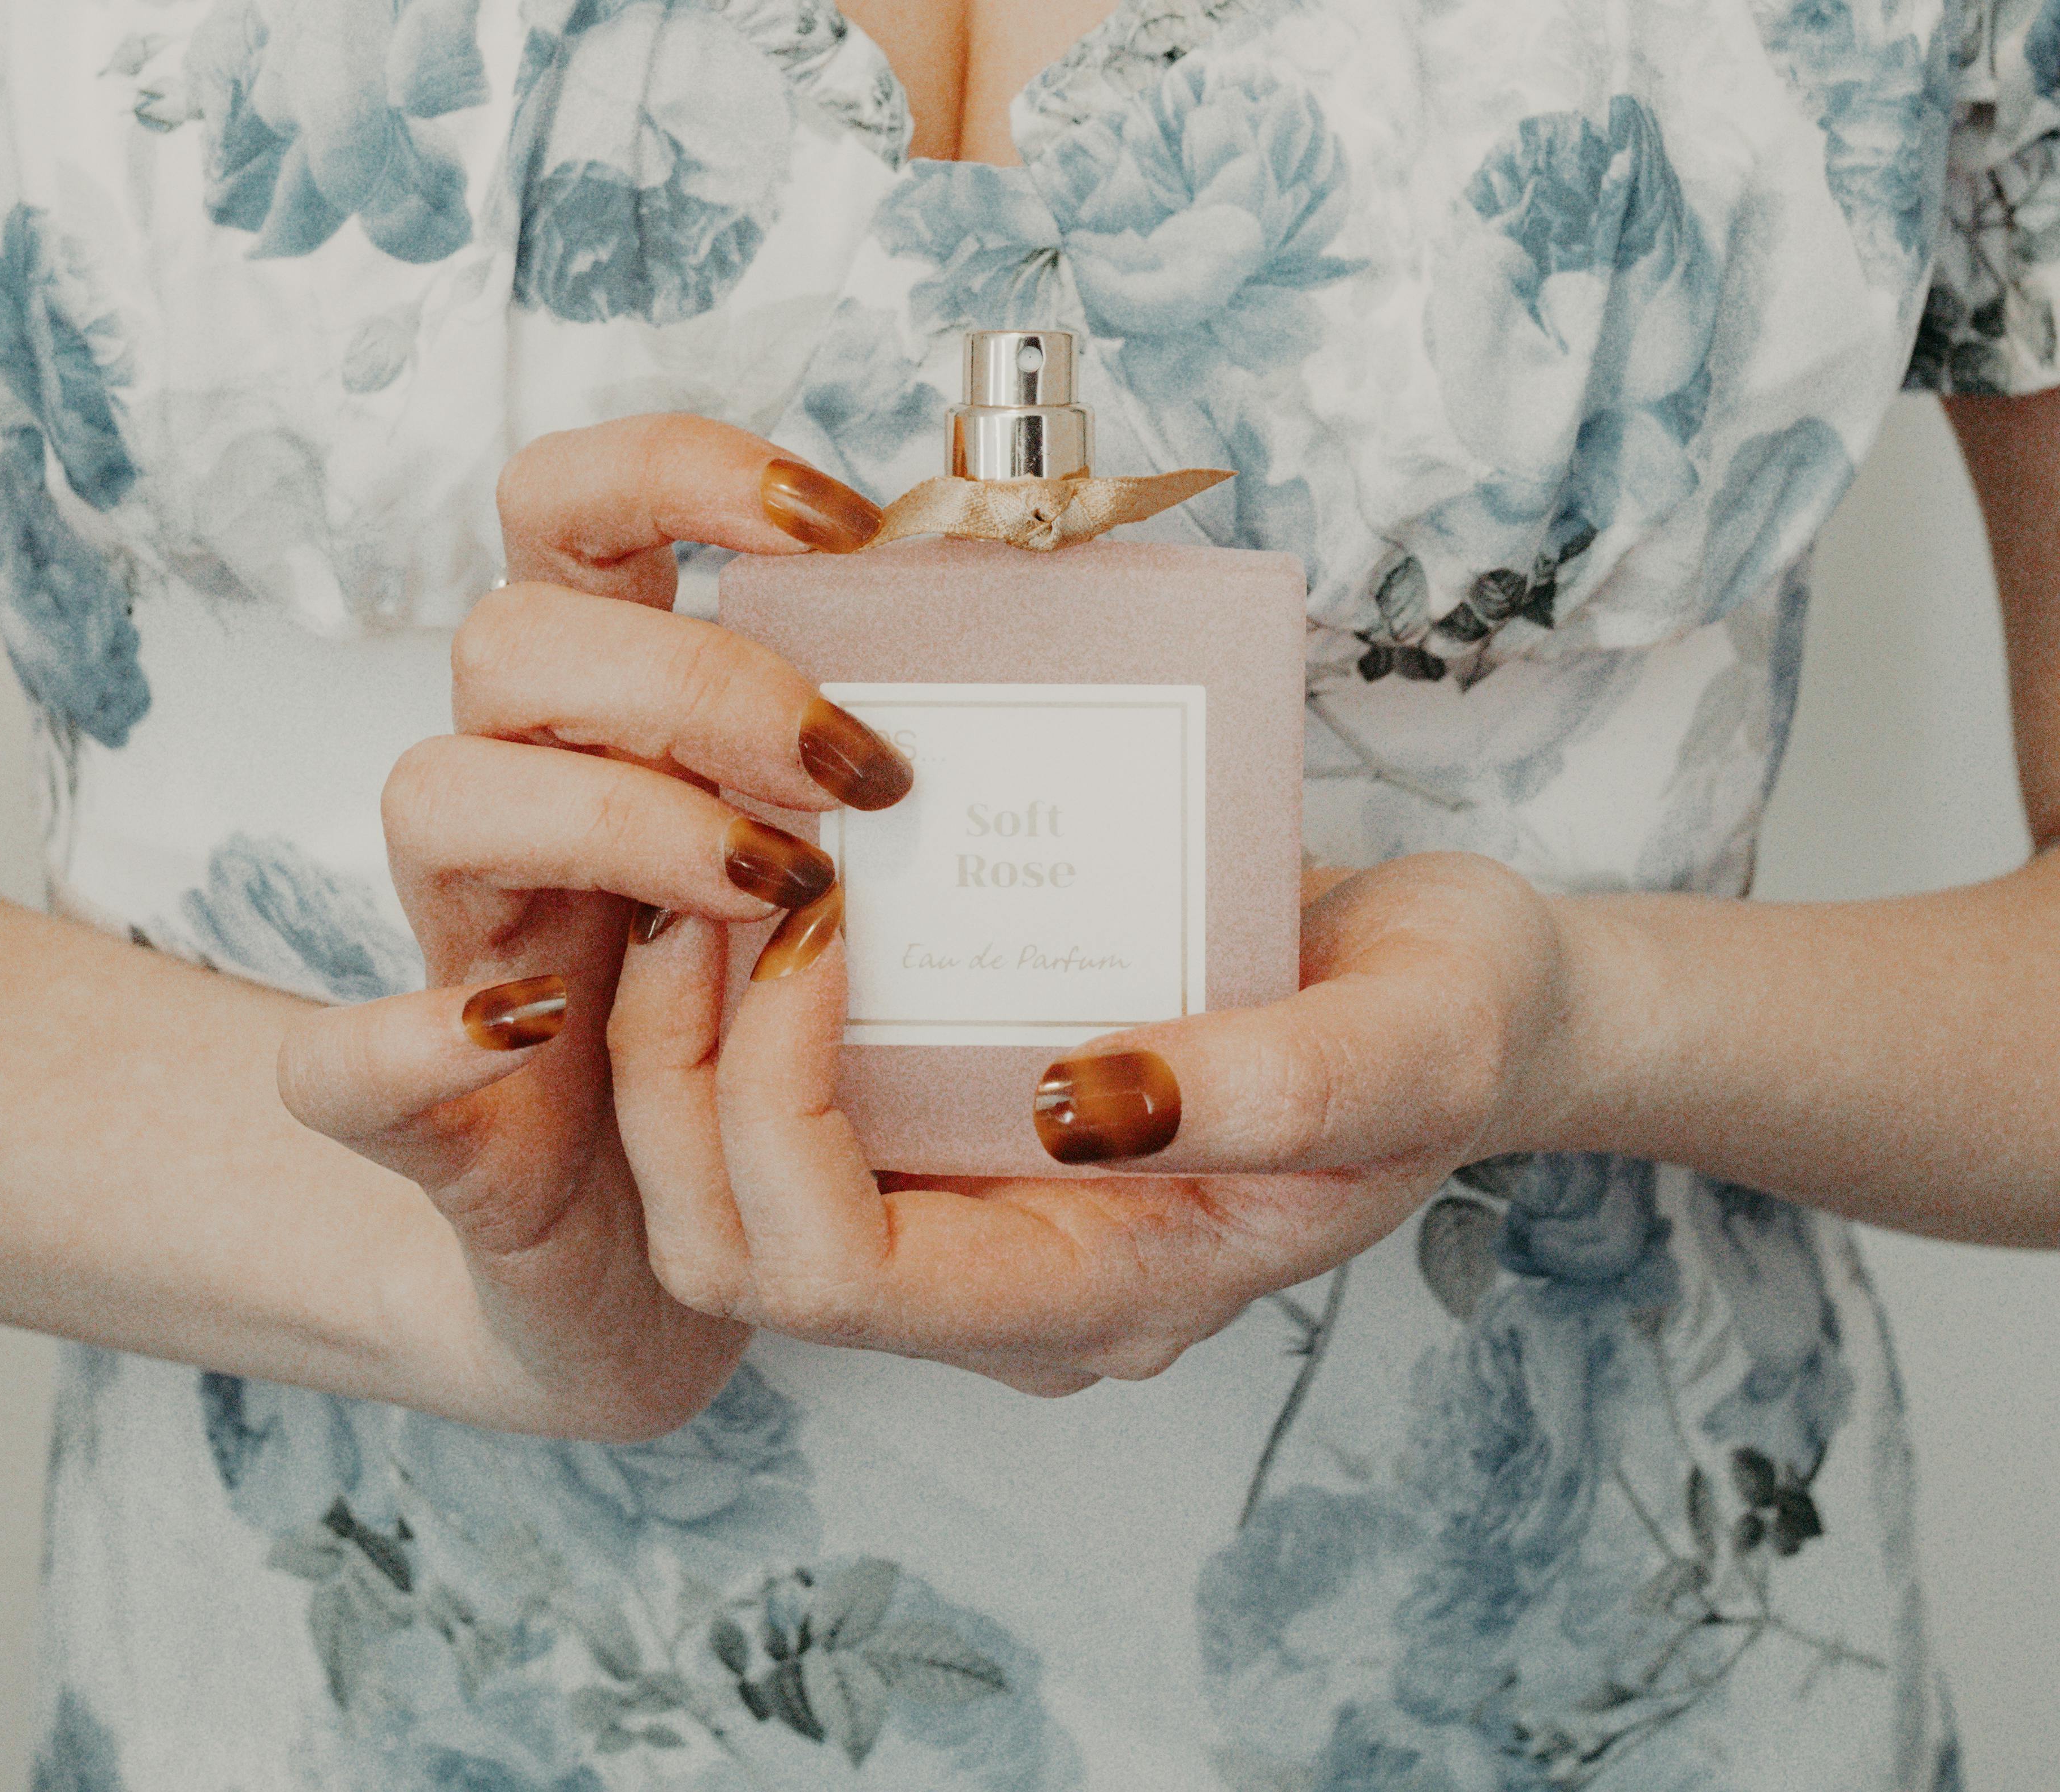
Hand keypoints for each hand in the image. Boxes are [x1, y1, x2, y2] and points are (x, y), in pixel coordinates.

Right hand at [269, 416, 914, 1441]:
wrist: (655, 1270)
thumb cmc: (792, 1027)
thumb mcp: (863, 847)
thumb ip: (917, 715)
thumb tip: (1054, 566)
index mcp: (611, 709)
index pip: (572, 506)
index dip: (676, 470)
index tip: (845, 525)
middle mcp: (520, 796)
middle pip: (513, 636)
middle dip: (693, 675)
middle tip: (859, 770)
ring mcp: (466, 946)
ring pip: (436, 792)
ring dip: (617, 817)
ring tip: (782, 890)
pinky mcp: (437, 1118)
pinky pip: (339, 1065)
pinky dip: (416, 1040)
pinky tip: (533, 1029)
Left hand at [606, 850, 1582, 1397]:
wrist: (1475, 991)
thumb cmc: (1458, 1018)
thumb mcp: (1411, 1042)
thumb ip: (1269, 1088)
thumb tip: (1078, 1102)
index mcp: (1107, 1294)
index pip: (848, 1276)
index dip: (776, 1108)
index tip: (817, 921)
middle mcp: (1014, 1282)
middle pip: (745, 1251)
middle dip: (678, 1074)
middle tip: (712, 881)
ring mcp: (984, 1207)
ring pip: (732, 1186)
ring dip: (685, 1033)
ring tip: (718, 860)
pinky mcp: (968, 1123)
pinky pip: (794, 1103)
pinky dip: (742, 999)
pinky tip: (772, 869)